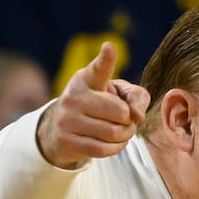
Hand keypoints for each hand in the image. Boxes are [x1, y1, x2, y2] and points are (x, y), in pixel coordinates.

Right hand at [36, 42, 148, 168]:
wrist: (61, 128)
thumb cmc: (98, 106)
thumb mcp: (117, 93)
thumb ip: (136, 98)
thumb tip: (137, 117)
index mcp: (86, 79)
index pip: (99, 69)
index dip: (106, 59)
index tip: (109, 48)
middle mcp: (73, 97)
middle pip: (119, 112)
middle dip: (129, 121)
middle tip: (128, 122)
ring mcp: (66, 120)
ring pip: (111, 133)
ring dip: (124, 136)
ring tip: (123, 132)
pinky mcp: (65, 141)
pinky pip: (101, 150)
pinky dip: (115, 149)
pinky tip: (115, 143)